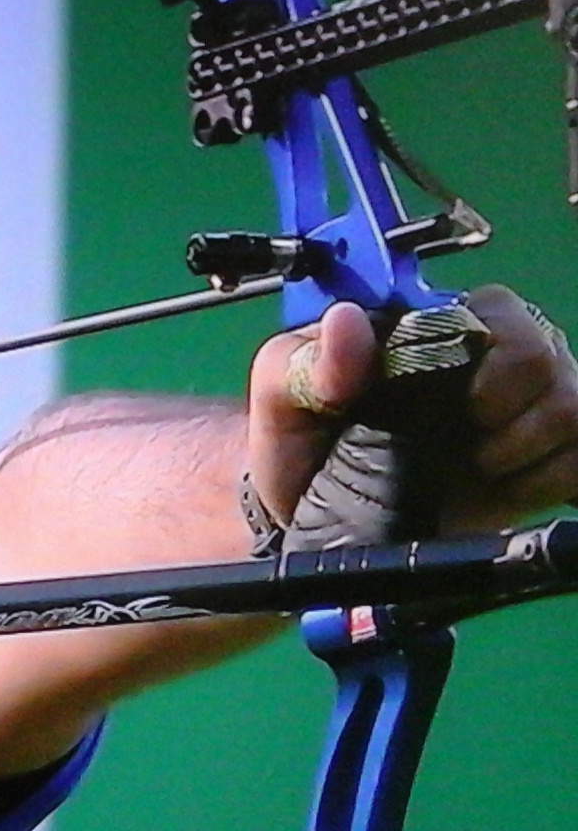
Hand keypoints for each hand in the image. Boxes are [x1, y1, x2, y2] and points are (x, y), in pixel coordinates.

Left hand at [247, 285, 577, 533]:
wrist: (317, 516)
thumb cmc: (302, 443)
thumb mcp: (282, 397)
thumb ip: (306, 359)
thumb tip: (346, 322)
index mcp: (438, 325)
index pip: (498, 314)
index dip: (476, 360)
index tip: (437, 400)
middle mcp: (497, 356)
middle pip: (545, 360)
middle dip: (496, 410)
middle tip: (449, 436)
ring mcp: (531, 406)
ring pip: (571, 410)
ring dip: (514, 452)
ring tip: (465, 463)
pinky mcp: (550, 458)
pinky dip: (538, 482)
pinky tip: (495, 485)